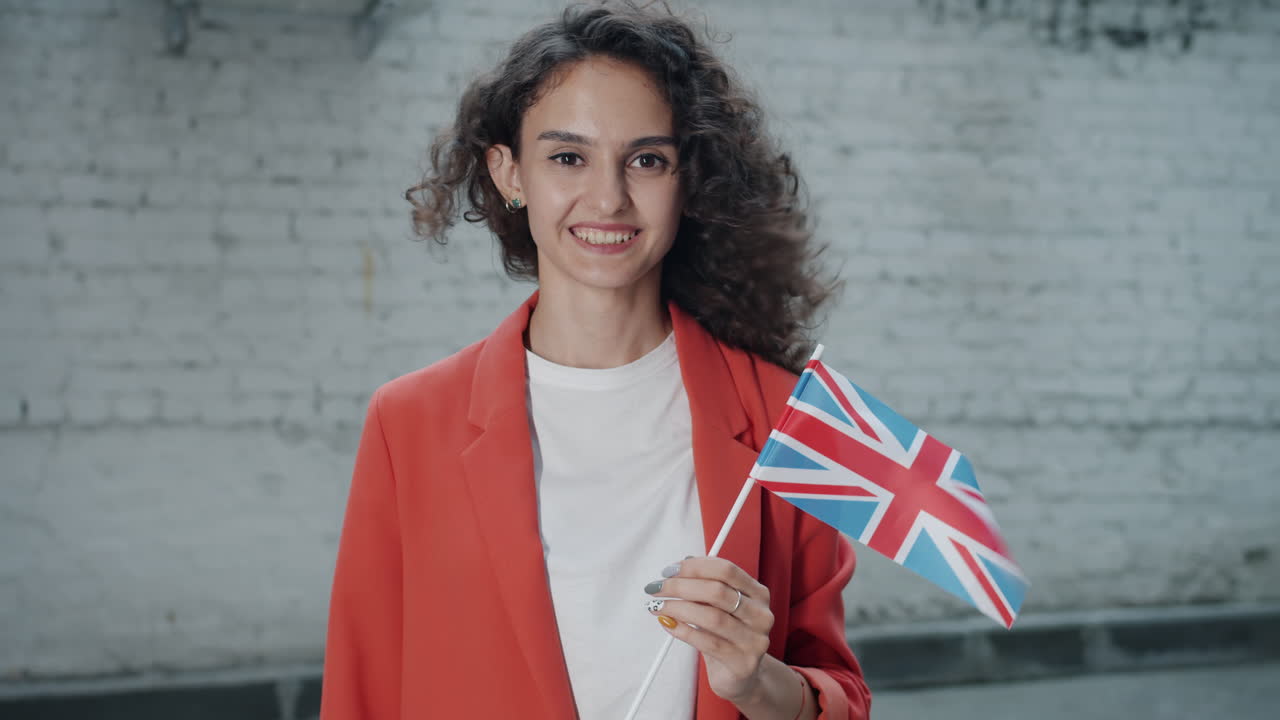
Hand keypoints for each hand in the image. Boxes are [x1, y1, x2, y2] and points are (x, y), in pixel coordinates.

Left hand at [644, 556, 774, 703]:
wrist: (741, 675)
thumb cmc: (727, 636)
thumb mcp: (719, 607)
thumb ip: (704, 585)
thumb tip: (678, 567)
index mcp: (758, 593)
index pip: (726, 570)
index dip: (695, 567)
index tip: (669, 570)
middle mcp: (761, 615)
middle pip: (717, 592)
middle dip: (680, 586)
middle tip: (657, 588)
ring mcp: (754, 640)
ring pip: (711, 617)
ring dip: (678, 608)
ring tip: (658, 606)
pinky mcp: (742, 663)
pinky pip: (706, 642)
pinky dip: (682, 631)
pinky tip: (669, 624)